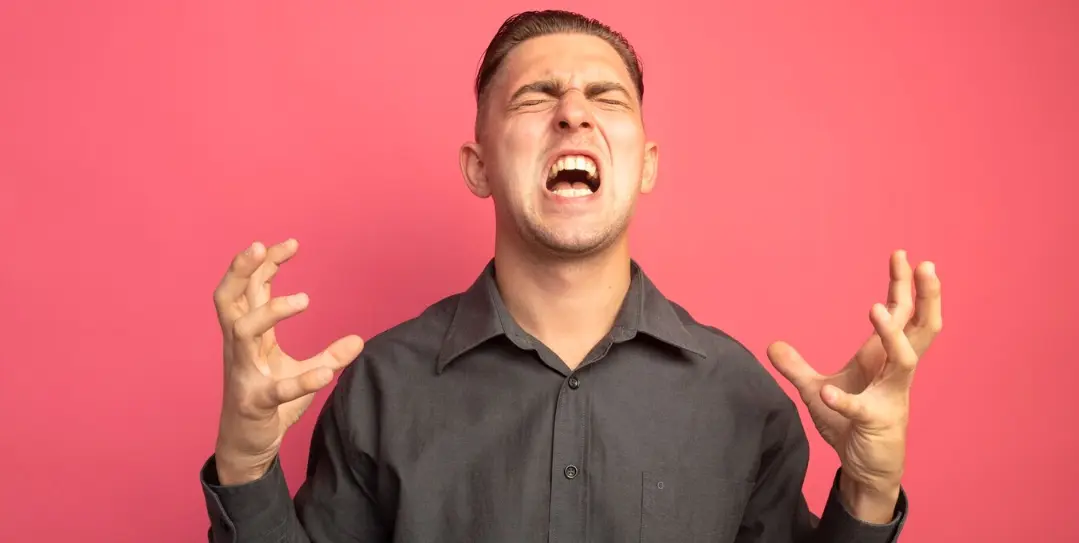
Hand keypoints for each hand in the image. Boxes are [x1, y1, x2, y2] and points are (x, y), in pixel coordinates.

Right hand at [212, 239, 364, 484]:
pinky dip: (301, 380)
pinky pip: (276, 389)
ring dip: (270, 312)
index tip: (290, 244)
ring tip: (304, 299)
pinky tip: (325, 373)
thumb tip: (359, 340)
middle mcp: (240, 349)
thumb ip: (327, 355)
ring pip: (242, 331)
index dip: (263, 264)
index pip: (248, 290)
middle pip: (227, 299)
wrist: (248, 447)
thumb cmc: (269, 402)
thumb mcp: (300, 372)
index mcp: (248, 337)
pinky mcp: (255, 402)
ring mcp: (244, 373)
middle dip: (241, 270)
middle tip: (260, 246)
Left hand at [766, 250, 941, 520]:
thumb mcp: (817, 390)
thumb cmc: (851, 426)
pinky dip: (845, 401)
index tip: (901, 255)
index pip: (901, 315)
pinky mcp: (877, 423)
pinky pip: (861, 409)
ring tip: (874, 308)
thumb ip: (796, 367)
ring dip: (890, 334)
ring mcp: (890, 398)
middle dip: (925, 296)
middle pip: (921, 328)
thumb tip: (772, 344)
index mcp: (883, 360)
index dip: (903, 286)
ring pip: (905, 360)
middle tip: (924, 265)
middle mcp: (895, 374)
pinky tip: (828, 395)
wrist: (866, 469)